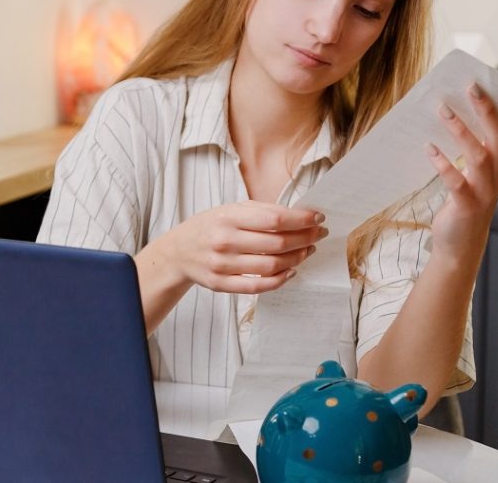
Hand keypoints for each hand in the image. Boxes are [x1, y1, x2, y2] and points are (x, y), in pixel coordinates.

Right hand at [160, 201, 326, 293]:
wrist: (178, 252)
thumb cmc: (210, 227)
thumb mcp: (231, 210)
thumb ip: (262, 212)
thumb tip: (301, 216)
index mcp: (228, 217)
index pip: (275, 219)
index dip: (301, 220)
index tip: (318, 218)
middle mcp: (224, 240)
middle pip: (277, 244)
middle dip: (305, 239)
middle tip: (319, 235)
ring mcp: (222, 265)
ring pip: (271, 266)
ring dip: (296, 259)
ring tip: (307, 251)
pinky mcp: (221, 284)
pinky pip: (258, 286)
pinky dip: (279, 280)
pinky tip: (291, 271)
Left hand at [425, 83, 497, 259]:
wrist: (460, 245)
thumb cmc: (465, 200)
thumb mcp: (474, 172)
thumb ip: (472, 146)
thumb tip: (450, 110)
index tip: (484, 82)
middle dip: (486, 110)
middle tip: (470, 87)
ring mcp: (485, 192)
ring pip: (479, 156)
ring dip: (461, 130)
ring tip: (442, 109)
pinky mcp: (467, 206)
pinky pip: (456, 182)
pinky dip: (443, 164)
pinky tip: (428, 148)